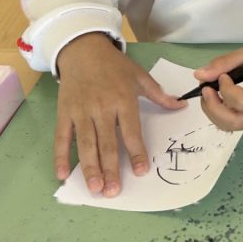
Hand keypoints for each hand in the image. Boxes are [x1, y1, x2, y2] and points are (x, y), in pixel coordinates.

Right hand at [55, 33, 184, 195]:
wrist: (82, 50)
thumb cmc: (114, 66)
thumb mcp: (140, 76)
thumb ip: (160, 95)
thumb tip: (181, 105)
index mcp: (123, 100)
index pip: (131, 132)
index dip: (136, 152)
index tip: (141, 171)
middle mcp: (101, 108)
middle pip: (106, 143)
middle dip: (110, 169)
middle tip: (113, 191)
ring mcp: (81, 112)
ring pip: (85, 144)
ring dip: (89, 168)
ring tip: (94, 188)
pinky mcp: (64, 113)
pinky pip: (62, 137)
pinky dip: (60, 156)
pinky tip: (63, 174)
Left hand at [195, 42, 242, 130]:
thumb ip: (226, 62)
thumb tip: (199, 76)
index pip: (242, 101)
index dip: (225, 91)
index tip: (222, 76)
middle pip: (234, 120)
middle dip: (212, 108)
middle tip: (205, 90)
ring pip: (232, 126)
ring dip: (214, 112)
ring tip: (210, 95)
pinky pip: (237, 124)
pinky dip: (222, 114)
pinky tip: (221, 100)